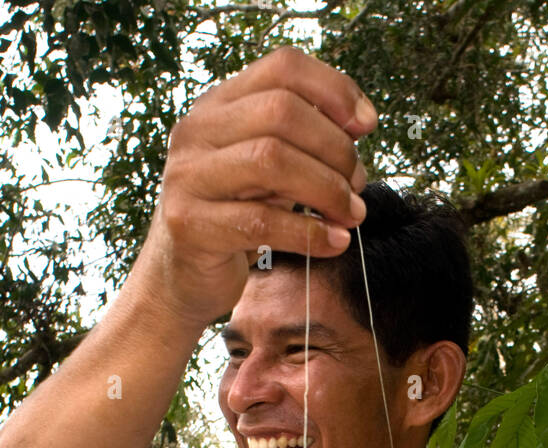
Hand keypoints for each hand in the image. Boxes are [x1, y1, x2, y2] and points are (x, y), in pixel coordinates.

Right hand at [137, 46, 376, 326]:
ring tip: (351, 214)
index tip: (366, 126)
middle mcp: (196, 130)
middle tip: (357, 186)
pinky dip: (310, 233)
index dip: (334, 90)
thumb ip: (301, 143)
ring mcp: (187, 175)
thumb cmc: (234, 220)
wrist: (181, 279)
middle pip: (282, 111)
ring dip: (327, 189)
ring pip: (271, 160)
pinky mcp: (189, 224)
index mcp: (218, 105)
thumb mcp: (267, 171)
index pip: (283, 68)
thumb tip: (359, 125)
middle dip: (335, 149)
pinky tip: (335, 242)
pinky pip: (262, 222)